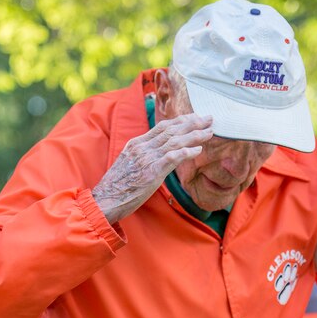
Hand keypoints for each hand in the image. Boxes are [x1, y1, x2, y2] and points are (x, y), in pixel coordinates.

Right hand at [92, 113, 213, 223]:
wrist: (106, 199)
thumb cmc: (118, 187)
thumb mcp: (128, 165)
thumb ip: (142, 156)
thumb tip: (157, 155)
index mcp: (136, 144)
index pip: (162, 127)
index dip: (180, 121)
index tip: (194, 118)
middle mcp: (142, 147)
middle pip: (171, 130)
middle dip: (192, 123)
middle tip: (209, 118)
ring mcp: (147, 158)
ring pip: (175, 141)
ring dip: (194, 135)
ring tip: (209, 132)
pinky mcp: (152, 172)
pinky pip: (173, 157)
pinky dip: (187, 152)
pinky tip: (199, 149)